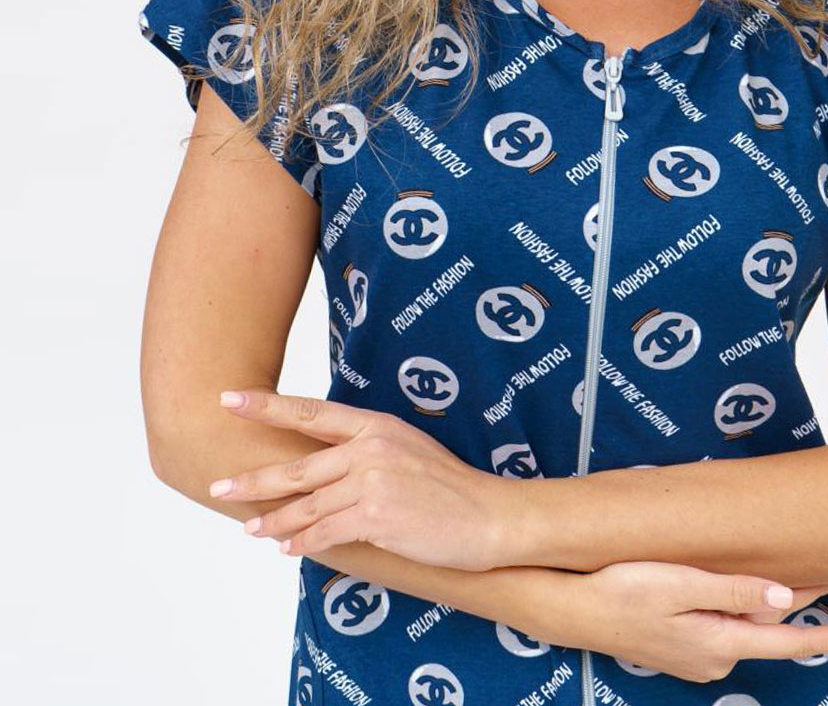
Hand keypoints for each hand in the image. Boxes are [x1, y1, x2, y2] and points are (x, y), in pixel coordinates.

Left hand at [210, 389, 516, 570]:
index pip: (311, 411)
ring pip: (307, 504)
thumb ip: (365, 451)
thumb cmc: (449, 487)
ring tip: (250, 529)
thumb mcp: (407, 450)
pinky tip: (287, 548)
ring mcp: (373, 481)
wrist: (488, 516)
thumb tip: (322, 466)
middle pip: (298, 465)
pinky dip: (303, 542)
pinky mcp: (377, 516)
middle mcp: (370, 447)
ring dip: (274, 520)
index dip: (266, 405)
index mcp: (376, 424)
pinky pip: (326, 532)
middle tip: (219, 484)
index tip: (229, 398)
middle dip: (254, 478)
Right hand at [560, 561, 827, 683]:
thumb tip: (786, 601)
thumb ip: (734, 592)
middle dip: (801, 601)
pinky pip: (721, 622)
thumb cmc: (619, 589)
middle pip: (771, 627)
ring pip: (744, 623)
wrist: (568, 607)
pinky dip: (736, 603)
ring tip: (787, 568)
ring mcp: (696, 654)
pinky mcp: (680, 644)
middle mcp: (714, 656)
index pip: (790, 641)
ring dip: (764, 600)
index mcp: (720, 642)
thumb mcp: (679, 585)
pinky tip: (734, 582)